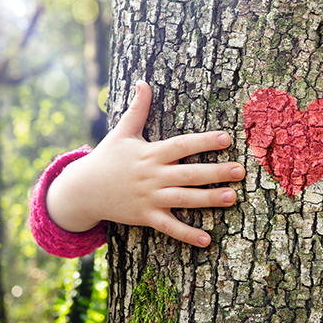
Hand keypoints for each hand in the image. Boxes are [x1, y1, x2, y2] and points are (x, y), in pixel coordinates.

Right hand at [45, 81, 244, 246]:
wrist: (82, 190)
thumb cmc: (106, 158)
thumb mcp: (121, 132)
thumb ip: (137, 109)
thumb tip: (143, 82)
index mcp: (150, 153)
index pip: (181, 146)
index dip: (203, 141)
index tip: (226, 138)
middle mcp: (152, 176)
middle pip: (189, 174)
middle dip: (215, 172)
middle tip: (240, 170)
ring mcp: (149, 198)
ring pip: (184, 200)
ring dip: (208, 200)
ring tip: (232, 197)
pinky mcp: (145, 217)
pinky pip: (169, 227)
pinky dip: (187, 234)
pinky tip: (207, 240)